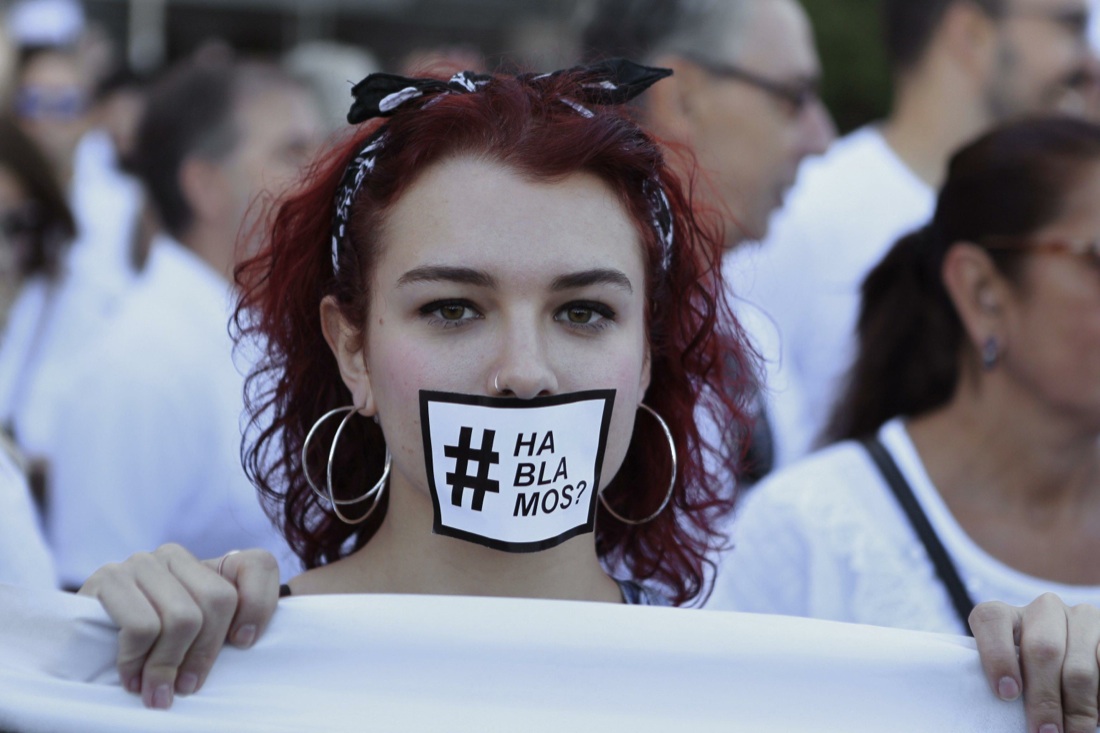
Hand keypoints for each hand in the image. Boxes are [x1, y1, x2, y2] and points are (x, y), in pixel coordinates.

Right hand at [78, 544, 280, 708]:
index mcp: (209, 562)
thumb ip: (227, 627)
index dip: (260, 608)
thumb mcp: (200, 635)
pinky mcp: (109, 578)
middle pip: (219, 600)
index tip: (241, 645)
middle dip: (204, 654)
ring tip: (156, 692)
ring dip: (168, 665)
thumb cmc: (156, 645)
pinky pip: (141, 626)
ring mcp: (142, 562)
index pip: (258, 565)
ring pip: (183, 617)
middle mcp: (176, 555)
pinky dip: (139, 660)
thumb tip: (244, 641)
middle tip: (185, 688)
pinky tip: (131, 678)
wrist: (81, 641)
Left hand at [970, 593, 1099, 732]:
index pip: (991, 619)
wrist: (1069, 659)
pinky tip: (1095, 718)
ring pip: (1078, 667)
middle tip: (1044, 732)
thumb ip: (1008, 683)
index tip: (1006, 694)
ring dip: (1077, 708)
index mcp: (1007, 614)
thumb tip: (1008, 710)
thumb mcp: (1012, 673)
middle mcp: (1044, 609)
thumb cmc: (1028, 675)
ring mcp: (1080, 618)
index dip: (996, 656)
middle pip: (1042, 649)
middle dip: (1044, 698)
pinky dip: (1099, 699)